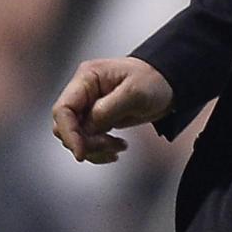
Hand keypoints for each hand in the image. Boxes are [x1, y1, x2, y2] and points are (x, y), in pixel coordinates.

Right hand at [51, 57, 172, 163]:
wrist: (168, 84)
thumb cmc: (153, 80)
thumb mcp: (134, 93)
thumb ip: (107, 109)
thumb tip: (86, 128)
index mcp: (87, 78)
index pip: (63, 109)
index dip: (68, 133)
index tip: (81, 153)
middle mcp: (83, 91)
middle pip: (66, 125)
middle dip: (85, 142)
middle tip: (110, 146)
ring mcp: (89, 105)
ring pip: (76, 136)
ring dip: (95, 148)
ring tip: (119, 146)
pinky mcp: (96, 118)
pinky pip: (88, 140)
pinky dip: (100, 150)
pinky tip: (118, 148)